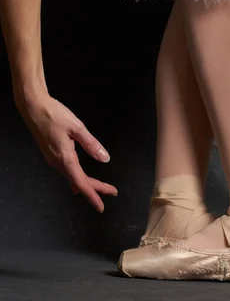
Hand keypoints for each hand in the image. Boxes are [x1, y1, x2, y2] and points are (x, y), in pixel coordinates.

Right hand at [15, 93, 116, 211]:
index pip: (81, 182)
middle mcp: (57, 162)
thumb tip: (105, 159)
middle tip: (112, 192)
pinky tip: (78, 183)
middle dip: (95, 189)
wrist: (33, 107)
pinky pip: (67, 171)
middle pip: (78, 181)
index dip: (92, 195)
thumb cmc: (54, 115)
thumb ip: (91, 144)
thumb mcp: (77, 127)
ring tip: (102, 189)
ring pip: (72, 176)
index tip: (101, 207)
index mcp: (65, 157)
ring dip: (87, 183)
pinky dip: (77, 178)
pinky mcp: (52, 154)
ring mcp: (53, 159)